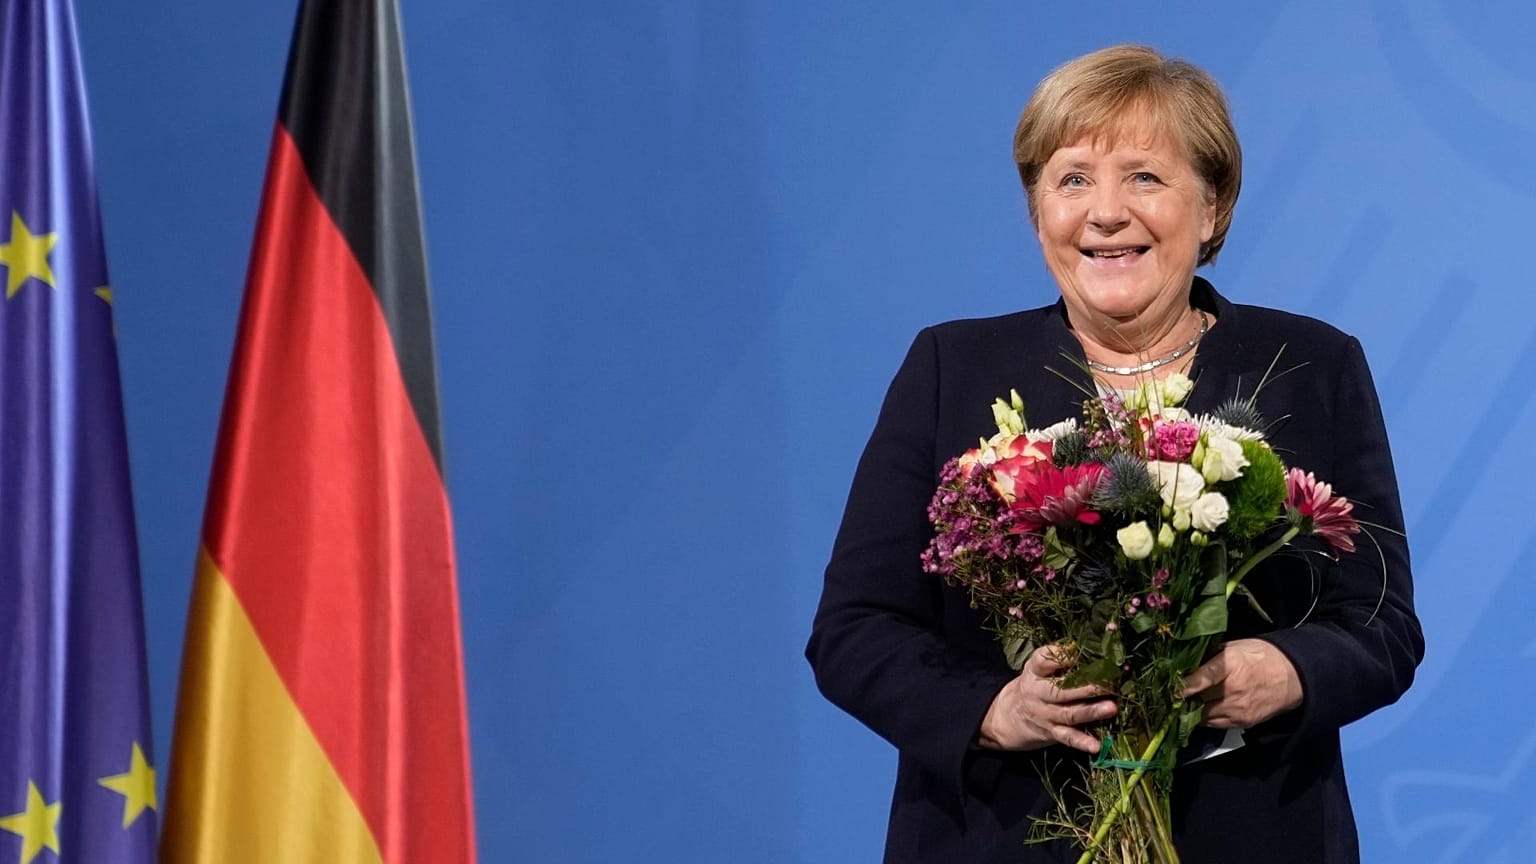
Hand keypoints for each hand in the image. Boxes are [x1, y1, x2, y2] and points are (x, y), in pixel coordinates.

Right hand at [978, 644, 1116, 752]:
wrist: (1008, 717)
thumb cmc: (1035, 685)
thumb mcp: (1039, 668)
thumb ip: (1060, 658)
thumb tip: (1090, 647)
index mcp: (1034, 672)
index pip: (1044, 661)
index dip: (1062, 657)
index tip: (1081, 652)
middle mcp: (1038, 693)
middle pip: (1061, 690)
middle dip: (1087, 687)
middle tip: (1109, 683)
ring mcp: (1045, 714)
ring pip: (1069, 713)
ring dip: (1091, 711)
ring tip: (1111, 708)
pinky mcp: (1051, 732)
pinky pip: (1067, 737)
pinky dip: (1082, 742)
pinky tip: (1096, 745)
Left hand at [1182, 638, 1302, 728]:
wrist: (1292, 676)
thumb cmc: (1262, 657)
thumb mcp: (1235, 647)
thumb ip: (1211, 657)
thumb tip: (1186, 664)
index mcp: (1232, 665)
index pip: (1201, 678)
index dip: (1184, 686)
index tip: (1170, 689)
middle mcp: (1234, 689)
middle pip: (1198, 698)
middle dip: (1187, 695)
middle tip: (1179, 689)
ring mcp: (1238, 709)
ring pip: (1202, 714)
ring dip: (1196, 707)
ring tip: (1196, 697)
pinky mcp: (1242, 722)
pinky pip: (1213, 723)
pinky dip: (1207, 716)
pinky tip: (1209, 705)